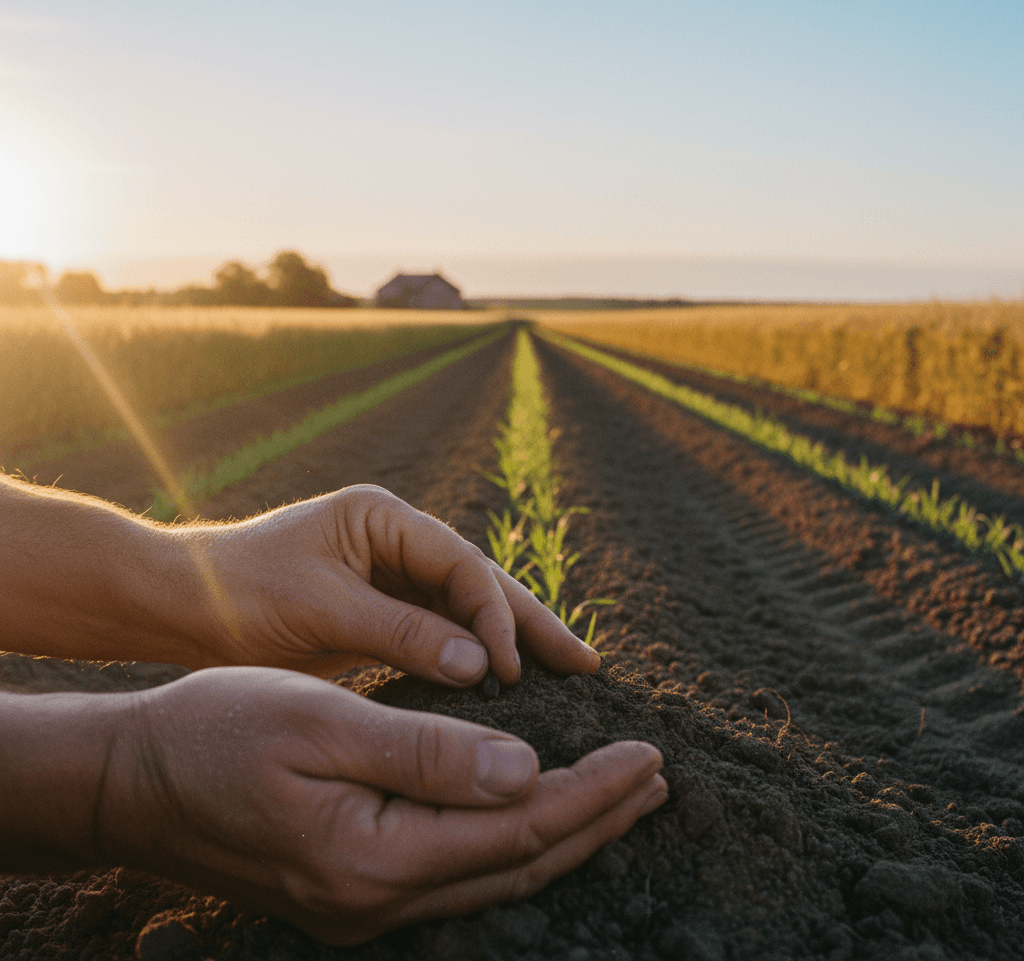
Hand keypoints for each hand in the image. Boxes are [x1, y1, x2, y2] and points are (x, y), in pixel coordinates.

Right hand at [105, 668, 667, 945]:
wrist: (136, 779)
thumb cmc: (221, 731)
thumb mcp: (323, 724)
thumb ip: (426, 751)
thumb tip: (526, 771)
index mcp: (375, 856)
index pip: (519, 826)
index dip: (592, 791)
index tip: (648, 753)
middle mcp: (377, 899)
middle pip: (518, 861)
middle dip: (597, 819)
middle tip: (656, 778)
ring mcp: (363, 904)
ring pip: (493, 874)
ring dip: (563, 833)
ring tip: (617, 799)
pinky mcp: (351, 889)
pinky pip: (458, 871)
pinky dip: (511, 840)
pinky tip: (532, 815)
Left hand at [180, 484, 597, 684]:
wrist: (182, 605)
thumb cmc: (241, 593)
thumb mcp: (322, 608)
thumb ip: (402, 633)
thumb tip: (483, 667)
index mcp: (383, 518)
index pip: (460, 563)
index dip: (492, 614)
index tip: (510, 668)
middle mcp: (396, 540)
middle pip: (478, 582)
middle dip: (530, 622)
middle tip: (587, 662)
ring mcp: (391, 575)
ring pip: (465, 611)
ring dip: (510, 643)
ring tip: (567, 672)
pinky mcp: (382, 611)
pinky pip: (439, 636)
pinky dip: (471, 661)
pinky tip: (505, 685)